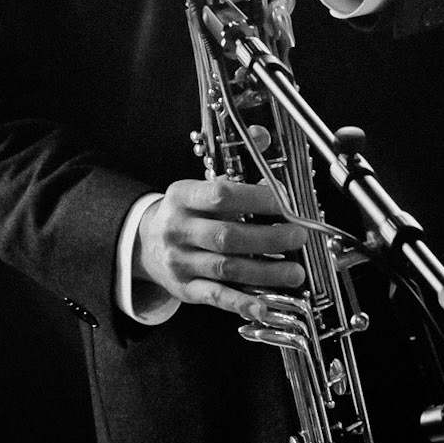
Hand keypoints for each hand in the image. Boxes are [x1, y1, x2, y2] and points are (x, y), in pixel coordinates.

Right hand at [132, 176, 307, 322]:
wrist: (144, 243)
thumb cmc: (184, 212)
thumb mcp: (199, 185)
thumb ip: (234, 166)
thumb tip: (264, 137)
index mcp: (182, 197)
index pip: (220, 195)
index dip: (256, 197)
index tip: (285, 199)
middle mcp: (178, 229)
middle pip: (226, 235)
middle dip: (268, 238)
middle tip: (298, 236)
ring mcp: (180, 262)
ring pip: (226, 268)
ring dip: (265, 272)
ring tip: (295, 272)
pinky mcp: (186, 289)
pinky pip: (215, 297)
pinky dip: (240, 302)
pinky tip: (263, 305)